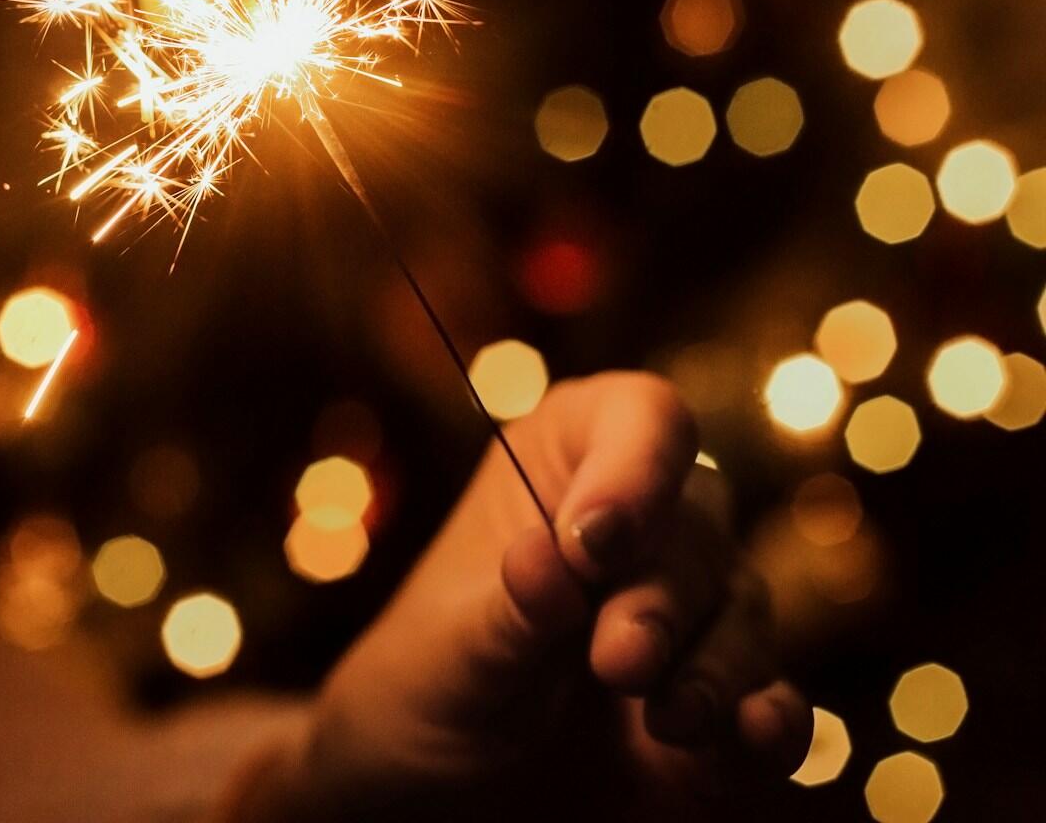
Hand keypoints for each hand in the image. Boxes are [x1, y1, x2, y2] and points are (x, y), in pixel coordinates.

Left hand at [231, 372, 809, 818]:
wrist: (434, 797)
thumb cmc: (427, 688)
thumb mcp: (447, 649)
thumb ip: (508, 609)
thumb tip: (552, 560)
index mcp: (565, 467)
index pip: (642, 417)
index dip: (637, 465)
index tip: (591, 542)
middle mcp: (642, 531)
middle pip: (699, 526)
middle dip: (662, 598)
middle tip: (617, 659)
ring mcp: (690, 619)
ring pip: (744, 610)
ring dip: (713, 667)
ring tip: (663, 721)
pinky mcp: (720, 708)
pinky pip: (774, 703)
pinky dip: (773, 721)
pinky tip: (755, 734)